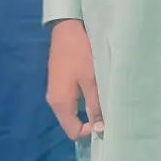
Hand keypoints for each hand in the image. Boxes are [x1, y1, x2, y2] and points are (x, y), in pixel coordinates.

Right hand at [46, 19, 103, 140]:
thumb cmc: (80, 54)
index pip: (73, 132)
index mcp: (60, 103)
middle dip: (88, 123)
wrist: (67, 29)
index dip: (89, 132)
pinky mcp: (58, 83)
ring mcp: (54, 91)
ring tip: (102, 103)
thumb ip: (95, 106)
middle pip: (70, 123)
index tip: (105, 121)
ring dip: (86, 112)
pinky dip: (81, 103)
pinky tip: (93, 92)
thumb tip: (100, 129)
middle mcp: (53, 101)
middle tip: (107, 113)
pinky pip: (69, 102)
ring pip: (71, 112)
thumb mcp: (92, 81)